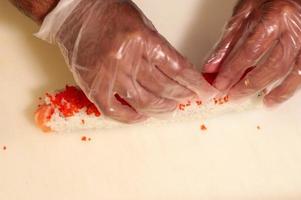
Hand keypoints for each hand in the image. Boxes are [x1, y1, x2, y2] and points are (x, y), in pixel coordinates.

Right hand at [50, 0, 215, 122]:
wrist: (75, 10)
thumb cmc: (109, 12)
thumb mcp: (144, 24)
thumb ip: (160, 50)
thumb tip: (178, 74)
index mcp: (143, 40)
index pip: (178, 69)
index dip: (195, 84)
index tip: (205, 93)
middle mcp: (127, 59)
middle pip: (164, 87)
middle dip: (182, 96)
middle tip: (188, 99)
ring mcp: (109, 75)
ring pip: (144, 102)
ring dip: (162, 108)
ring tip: (171, 108)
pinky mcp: (93, 86)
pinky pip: (115, 111)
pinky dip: (131, 118)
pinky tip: (142, 116)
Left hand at [204, 0, 300, 105]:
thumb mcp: (246, 11)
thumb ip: (229, 40)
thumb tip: (213, 68)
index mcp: (277, 14)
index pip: (250, 51)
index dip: (233, 71)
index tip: (221, 85)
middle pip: (275, 66)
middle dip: (251, 86)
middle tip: (237, 96)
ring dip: (283, 92)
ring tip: (267, 102)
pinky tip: (296, 84)